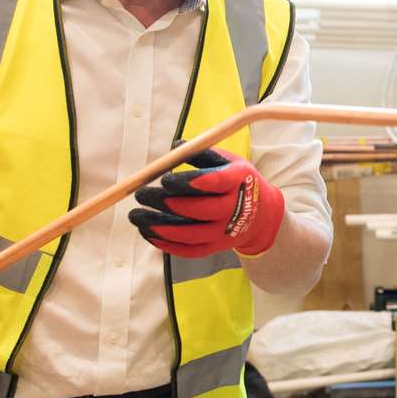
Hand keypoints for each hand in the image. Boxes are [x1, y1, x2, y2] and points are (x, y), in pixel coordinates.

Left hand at [131, 148, 285, 258]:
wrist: (261, 214)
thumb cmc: (238, 181)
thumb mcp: (228, 161)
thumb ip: (202, 153)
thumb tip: (175, 147)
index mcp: (238, 181)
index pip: (217, 183)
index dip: (191, 182)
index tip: (165, 179)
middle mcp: (234, 210)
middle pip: (200, 210)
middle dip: (167, 203)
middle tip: (141, 195)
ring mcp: (224, 232)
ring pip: (190, 234)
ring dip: (160, 226)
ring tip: (136, 217)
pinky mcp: (216, 248)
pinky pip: (189, 250)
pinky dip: (166, 244)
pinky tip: (148, 233)